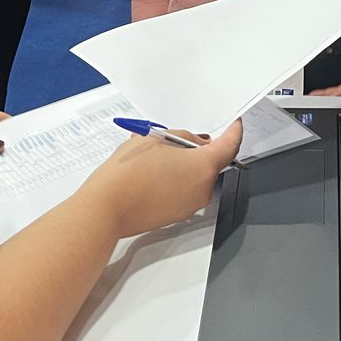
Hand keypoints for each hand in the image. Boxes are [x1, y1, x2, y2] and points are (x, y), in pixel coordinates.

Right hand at [82, 119, 243, 237]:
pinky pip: (184, 192)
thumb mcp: (156, 138)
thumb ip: (183, 137)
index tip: (234, 125)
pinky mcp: (177, 215)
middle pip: (211, 163)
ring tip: (155, 159)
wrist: (107, 208)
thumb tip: (194, 143)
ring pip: (196, 178)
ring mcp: (190, 205)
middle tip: (175, 140)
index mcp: (203, 167)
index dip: (233, 131)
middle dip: (198, 149)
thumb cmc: (128, 174)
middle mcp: (202, 189)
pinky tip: (151, 175)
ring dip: (184, 166)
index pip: (230, 146)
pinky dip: (175, 181)